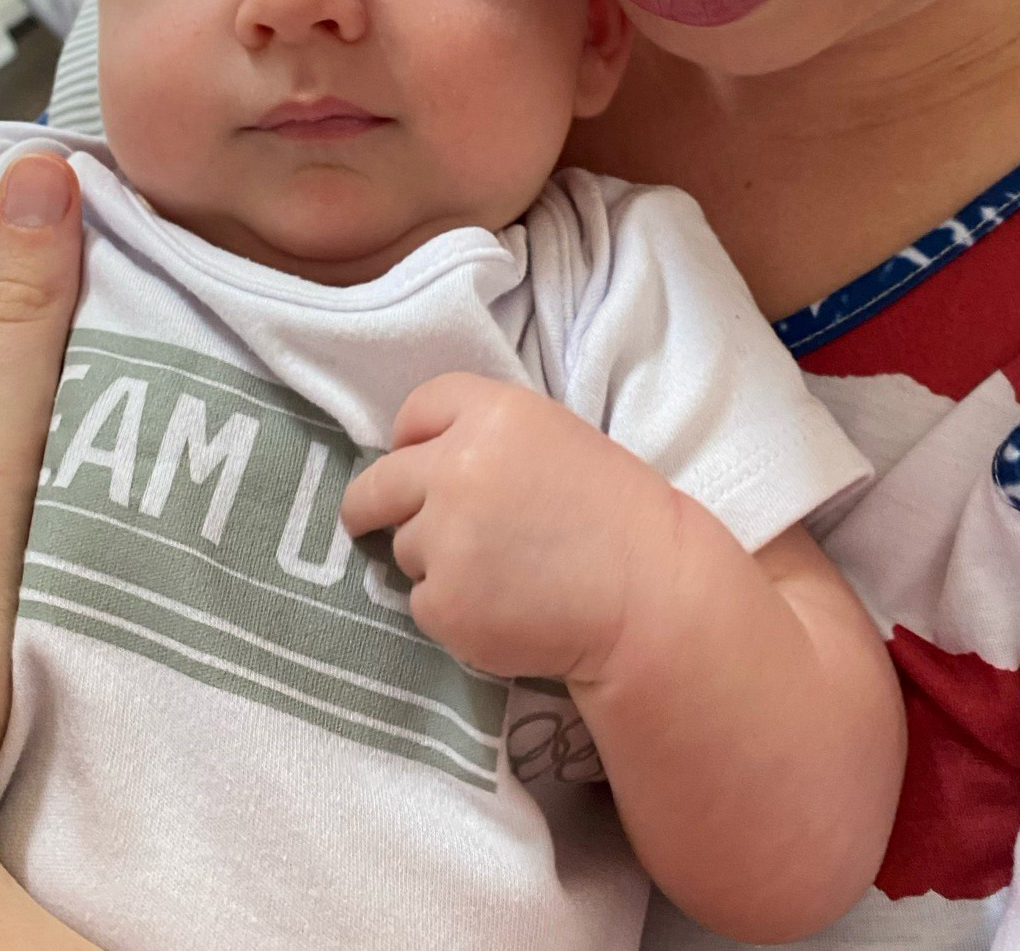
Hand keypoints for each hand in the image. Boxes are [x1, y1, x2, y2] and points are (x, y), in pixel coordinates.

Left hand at [339, 371, 678, 683]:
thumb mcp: (552, 439)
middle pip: (377, 484)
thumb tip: (413, 461)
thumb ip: (481, 437)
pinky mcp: (444, 603)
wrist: (651, 598)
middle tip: (368, 521)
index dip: (411, 437)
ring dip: (436, 561)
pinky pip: (423, 604)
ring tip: (505, 571)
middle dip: (368, 506)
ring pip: (406, 549)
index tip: (410, 459)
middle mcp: (456, 468)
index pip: (415, 409)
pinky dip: (453, 610)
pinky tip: (505, 608)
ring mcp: (445, 539)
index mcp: (492, 414)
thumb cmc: (612, 516)